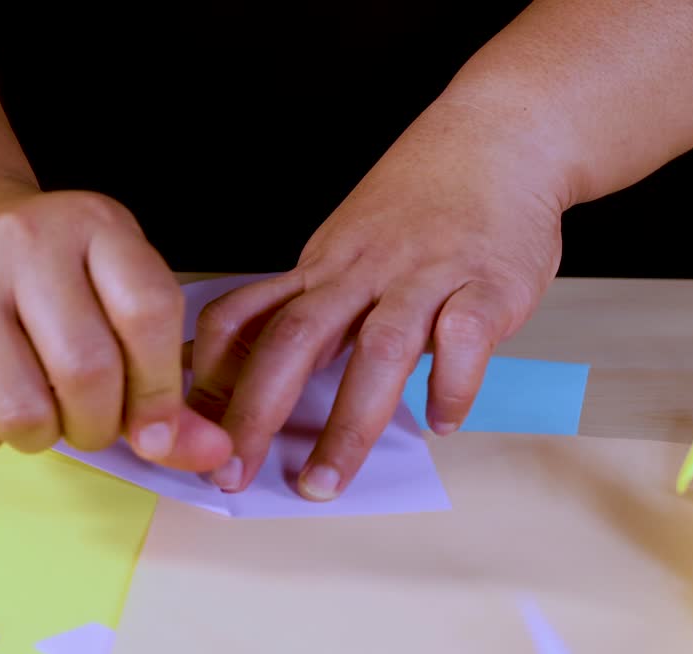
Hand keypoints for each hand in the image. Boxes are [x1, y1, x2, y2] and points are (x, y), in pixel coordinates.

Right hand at [0, 182, 231, 468]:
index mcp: (95, 226)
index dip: (160, 390)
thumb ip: (168, 384)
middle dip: (99, 424)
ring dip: (43, 437)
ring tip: (40, 409)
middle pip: (86, 370)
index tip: (156, 429)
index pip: (149, 312)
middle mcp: (25, 241)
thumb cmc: (54, 285)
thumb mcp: (119, 302)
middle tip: (90, 421)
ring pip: (22, 411)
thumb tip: (217, 455)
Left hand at [188, 102, 567, 499]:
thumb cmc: (419, 201)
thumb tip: (258, 368)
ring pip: (377, 350)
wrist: (500, 134)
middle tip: (233, 474)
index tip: (192, 432)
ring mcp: (426, 276)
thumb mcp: (346, 243)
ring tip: (325, 481)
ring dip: (346, 423)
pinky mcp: (489, 284)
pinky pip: (464, 339)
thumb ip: (312, 303)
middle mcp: (363, 271)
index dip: (212, 377)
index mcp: (322, 266)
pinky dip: (450, 383)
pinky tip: (440, 422)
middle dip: (257, 413)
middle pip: (295, 340)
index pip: (246, 317)